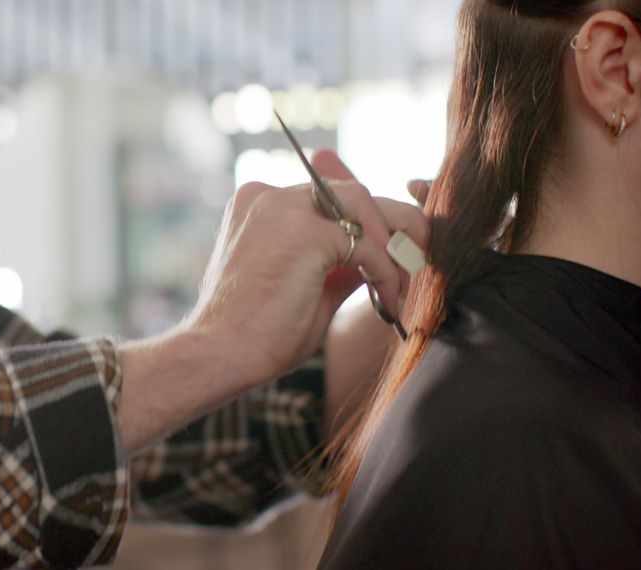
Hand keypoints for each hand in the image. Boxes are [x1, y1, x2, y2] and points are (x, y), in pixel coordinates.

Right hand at [116, 153, 428, 450]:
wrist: (220, 355)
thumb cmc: (256, 332)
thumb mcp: (304, 286)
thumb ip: (336, 262)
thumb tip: (381, 255)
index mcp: (259, 204)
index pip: (330, 196)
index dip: (367, 222)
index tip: (393, 254)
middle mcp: (268, 195)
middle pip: (351, 192)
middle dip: (392, 224)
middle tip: (419, 256)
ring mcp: (284, 210)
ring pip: (364, 203)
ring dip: (392, 242)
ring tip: (403, 282)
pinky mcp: (305, 234)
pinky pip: (367, 244)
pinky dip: (387, 272)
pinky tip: (387, 302)